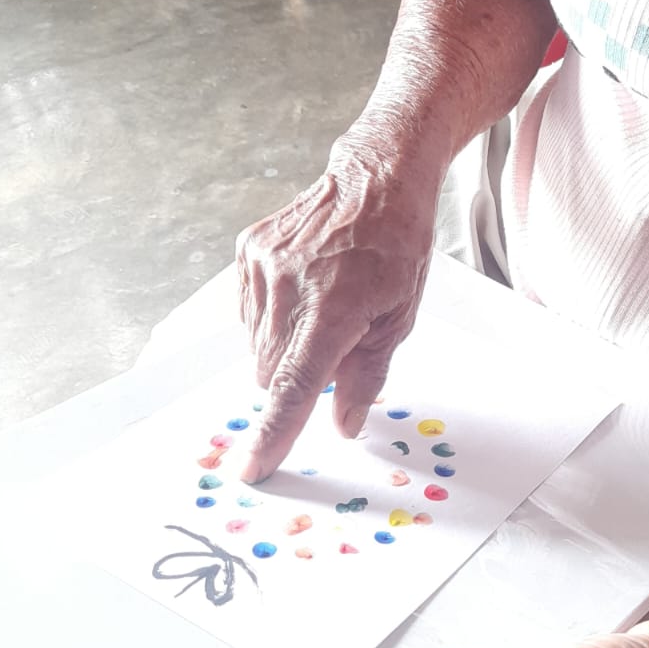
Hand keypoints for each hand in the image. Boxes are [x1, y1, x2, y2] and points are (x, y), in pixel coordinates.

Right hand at [236, 145, 439, 480]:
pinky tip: (305, 286)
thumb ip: (368, 374)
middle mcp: (289, 286)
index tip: (252, 469)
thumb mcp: (400, 317)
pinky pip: (248, 312)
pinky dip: (273, 315)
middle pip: (270, 373)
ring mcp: (263, 266)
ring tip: (324, 303)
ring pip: (256, 344)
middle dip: (296, 376)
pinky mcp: (248, 251)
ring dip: (285, 344)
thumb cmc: (398, 249)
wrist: (376, 178)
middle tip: (336, 342)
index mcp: (333, 309)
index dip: (274, 433)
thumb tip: (342, 424)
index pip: (294, 387)